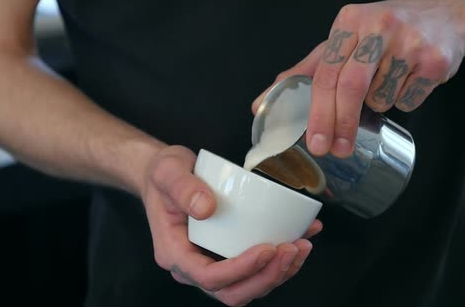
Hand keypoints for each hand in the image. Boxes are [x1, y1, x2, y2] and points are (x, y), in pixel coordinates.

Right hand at [141, 145, 322, 305]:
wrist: (162, 178)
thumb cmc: (163, 176)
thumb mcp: (167, 172)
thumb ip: (183, 188)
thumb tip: (207, 207)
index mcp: (174, 252)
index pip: (209, 277)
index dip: (241, 269)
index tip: (267, 247)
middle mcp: (191, 267)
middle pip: (232, 292)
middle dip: (267, 277)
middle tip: (292, 249)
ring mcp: (208, 264)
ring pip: (246, 287)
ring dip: (278, 273)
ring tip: (302, 245)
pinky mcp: (224, 256)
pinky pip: (253, 270)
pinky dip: (279, 261)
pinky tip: (300, 237)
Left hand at [253, 0, 464, 157]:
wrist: (444, 16)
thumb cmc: (382, 34)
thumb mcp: (342, 43)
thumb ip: (305, 72)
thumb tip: (262, 103)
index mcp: (349, 22)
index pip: (325, 74)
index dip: (318, 112)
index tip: (315, 141)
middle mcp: (378, 28)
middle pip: (350, 88)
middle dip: (341, 124)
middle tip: (336, 149)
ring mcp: (409, 43)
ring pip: (381, 99)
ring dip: (378, 104)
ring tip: (386, 82)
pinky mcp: (434, 61)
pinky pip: (407, 101)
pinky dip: (402, 101)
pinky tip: (407, 80)